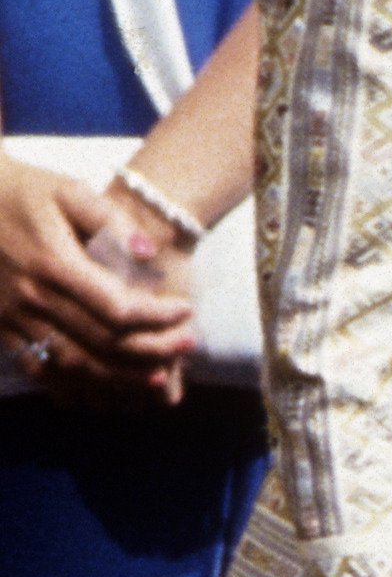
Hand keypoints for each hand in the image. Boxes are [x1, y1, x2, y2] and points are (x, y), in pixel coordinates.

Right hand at [0, 153, 194, 403]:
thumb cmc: (23, 191)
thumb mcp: (68, 190)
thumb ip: (111, 219)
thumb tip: (149, 253)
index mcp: (54, 262)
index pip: (116, 308)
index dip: (157, 317)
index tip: (185, 310)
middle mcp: (32, 298)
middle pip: (100, 343)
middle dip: (151, 351)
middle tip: (187, 348)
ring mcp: (13, 318)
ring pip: (73, 365)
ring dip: (119, 378)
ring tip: (159, 378)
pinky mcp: (1, 328)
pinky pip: (39, 369)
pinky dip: (74, 385)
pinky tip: (105, 386)